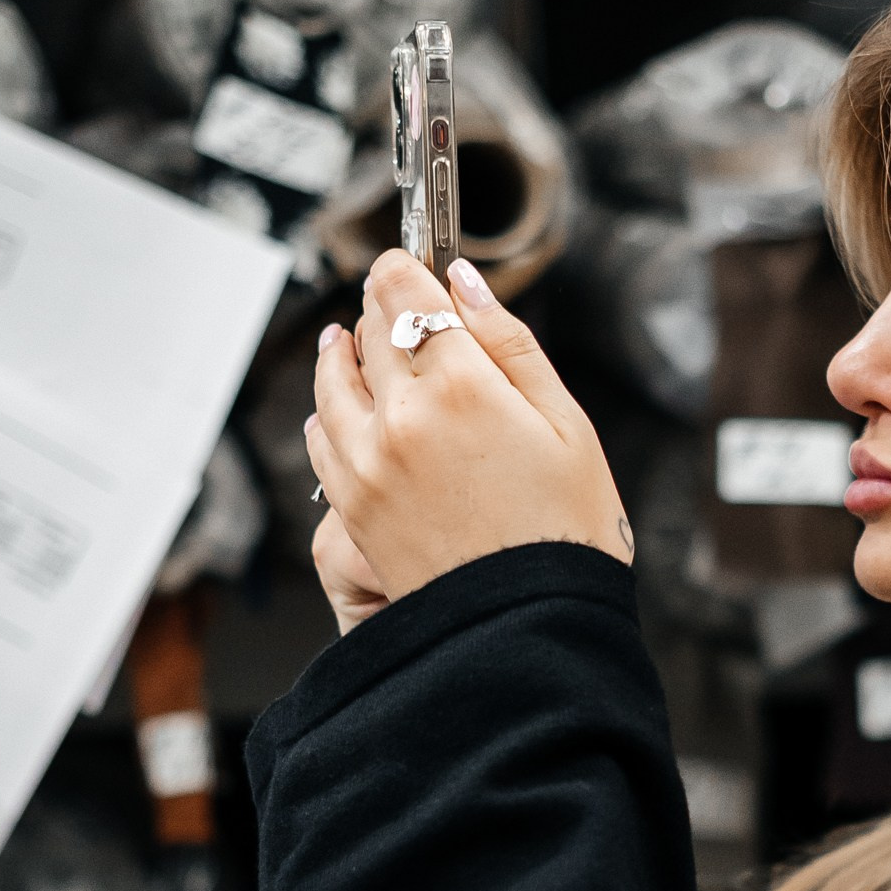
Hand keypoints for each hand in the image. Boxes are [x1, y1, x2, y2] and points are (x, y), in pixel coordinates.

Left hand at [305, 252, 632, 617]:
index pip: (405, 288)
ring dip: (344, 351)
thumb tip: (465, 283)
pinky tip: (339, 408)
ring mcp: (367, 462)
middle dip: (384, 305)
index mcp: (462, 385)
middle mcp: (402, 417)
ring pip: (332, 377)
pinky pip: (321, 435)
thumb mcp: (568, 425)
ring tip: (351, 341)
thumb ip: (511, 344)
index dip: (407, 264)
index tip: (415, 259)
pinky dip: (328, 410)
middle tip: (400, 299)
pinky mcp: (351, 505)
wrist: (528, 632)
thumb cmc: (566, 535)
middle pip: (368, 325)